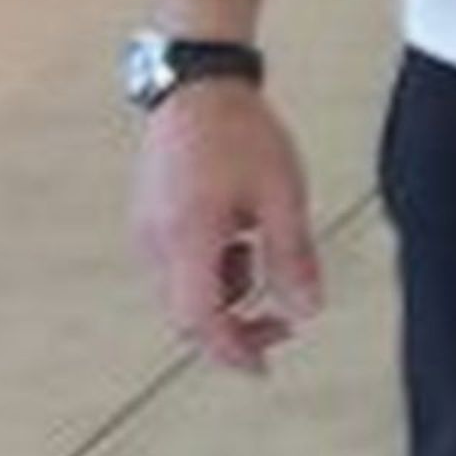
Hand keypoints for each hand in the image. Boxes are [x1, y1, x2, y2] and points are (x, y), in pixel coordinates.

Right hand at [131, 83, 321, 371]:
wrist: (197, 86)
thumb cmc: (243, 135)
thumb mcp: (282, 197)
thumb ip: (293, 257)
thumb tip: (307, 312)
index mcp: (188, 237)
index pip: (200, 319)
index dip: (232, 351)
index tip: (264, 368)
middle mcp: (156, 241)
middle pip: (188, 314)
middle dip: (236, 329)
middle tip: (284, 326)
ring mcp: (147, 230)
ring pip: (184, 292)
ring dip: (228, 295)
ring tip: (264, 252)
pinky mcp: (151, 219)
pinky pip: (180, 266)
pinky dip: (214, 270)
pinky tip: (243, 238)